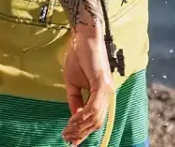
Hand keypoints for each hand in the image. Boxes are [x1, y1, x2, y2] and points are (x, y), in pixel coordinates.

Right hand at [62, 29, 114, 144]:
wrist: (83, 38)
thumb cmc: (79, 57)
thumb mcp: (73, 83)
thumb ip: (76, 100)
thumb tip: (75, 117)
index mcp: (102, 95)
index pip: (95, 119)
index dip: (83, 131)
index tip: (70, 139)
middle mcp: (107, 95)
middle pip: (96, 122)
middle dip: (80, 133)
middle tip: (67, 139)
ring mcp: (106, 90)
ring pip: (95, 117)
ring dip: (80, 126)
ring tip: (67, 131)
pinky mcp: (102, 84)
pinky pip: (93, 106)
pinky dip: (83, 115)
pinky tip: (74, 119)